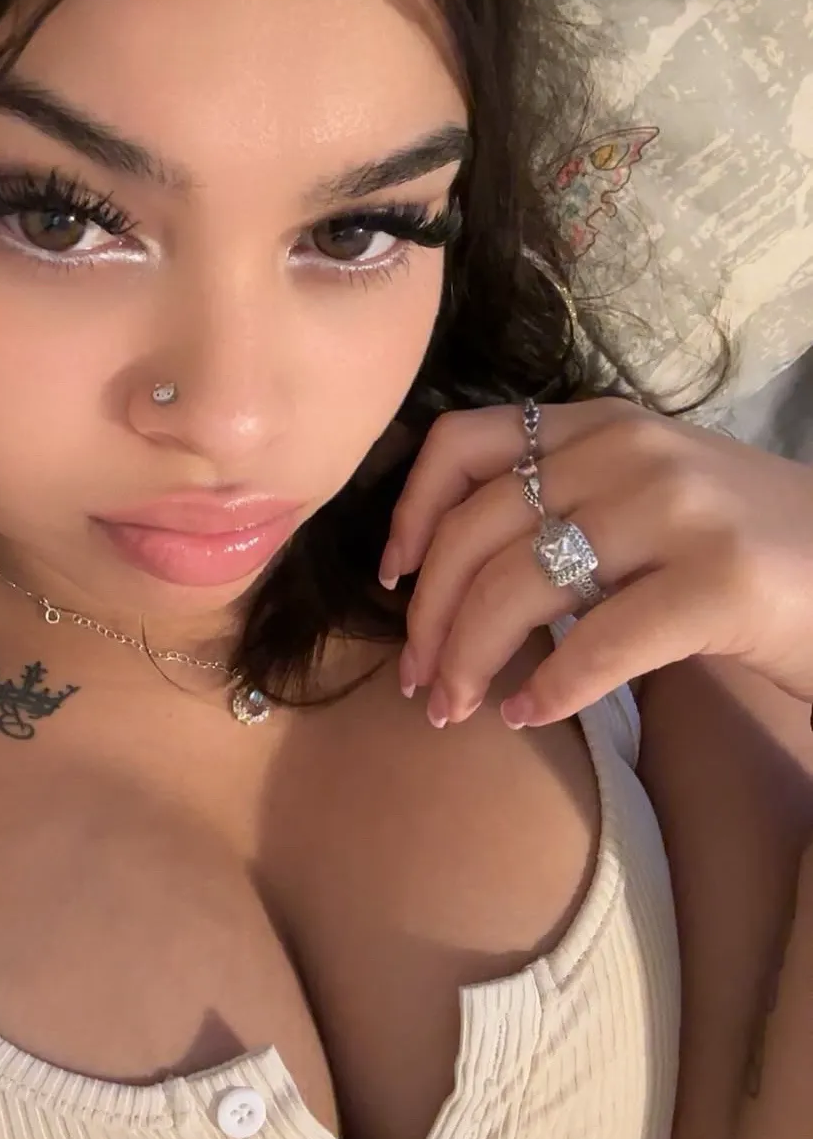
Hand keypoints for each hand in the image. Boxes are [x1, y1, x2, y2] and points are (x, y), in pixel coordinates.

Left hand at [381, 397, 812, 727]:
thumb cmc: (748, 548)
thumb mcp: (646, 495)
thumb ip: (562, 505)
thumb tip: (441, 578)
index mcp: (601, 423)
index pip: (461, 442)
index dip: (408, 513)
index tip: (391, 580)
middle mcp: (631, 450)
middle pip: (476, 530)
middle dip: (427, 617)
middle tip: (416, 682)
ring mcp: (678, 509)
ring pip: (519, 586)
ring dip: (468, 660)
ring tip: (456, 710)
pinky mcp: (721, 581)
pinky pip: (596, 643)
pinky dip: (548, 690)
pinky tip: (529, 715)